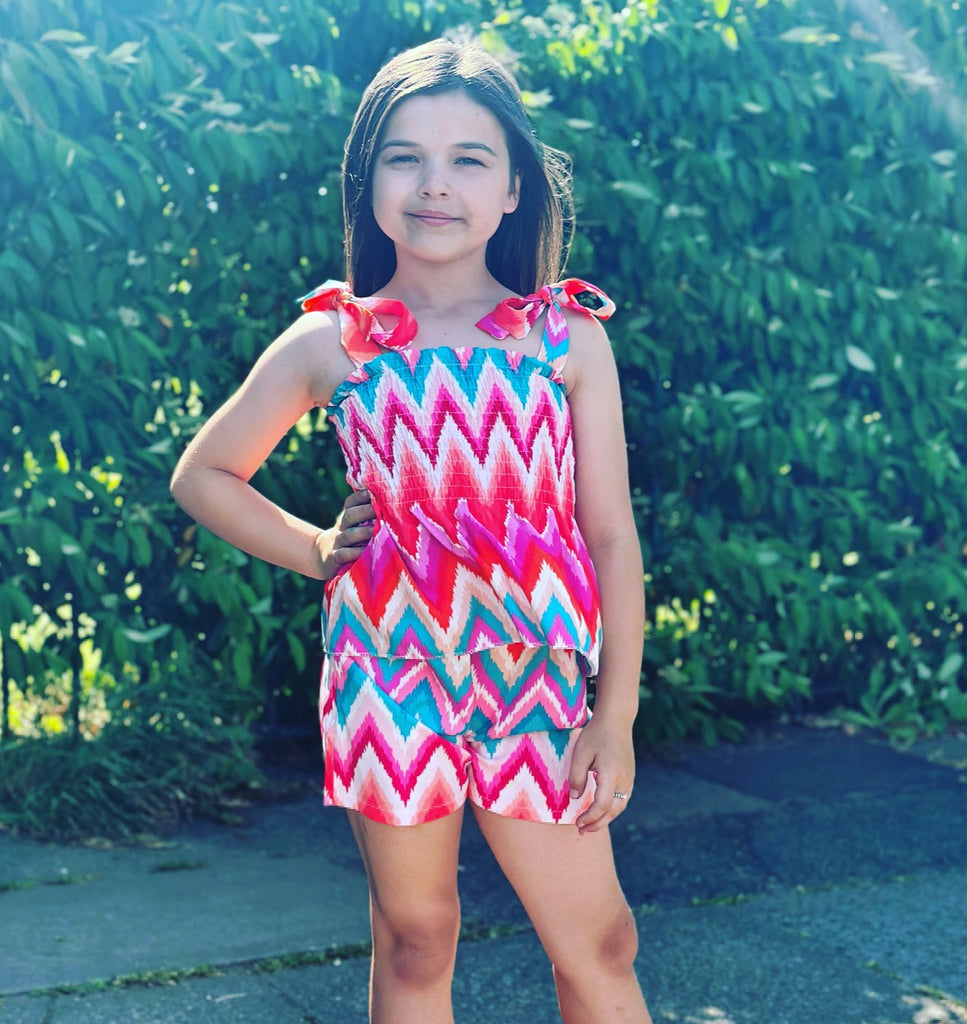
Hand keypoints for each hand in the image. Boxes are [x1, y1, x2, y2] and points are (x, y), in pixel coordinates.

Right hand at [315, 489, 374, 579]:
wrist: (325, 557)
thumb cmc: (350, 539)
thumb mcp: (355, 525)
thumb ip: (368, 515)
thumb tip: (390, 502)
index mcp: (347, 516)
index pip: (351, 502)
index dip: (360, 497)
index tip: (372, 493)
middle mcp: (341, 527)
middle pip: (349, 515)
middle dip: (365, 511)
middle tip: (379, 510)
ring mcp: (337, 542)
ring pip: (348, 535)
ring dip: (362, 532)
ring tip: (375, 530)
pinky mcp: (335, 558)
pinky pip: (344, 554)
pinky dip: (356, 552)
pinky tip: (367, 551)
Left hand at [568, 713, 635, 834]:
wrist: (617, 719)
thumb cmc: (596, 734)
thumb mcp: (580, 754)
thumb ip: (576, 777)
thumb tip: (575, 799)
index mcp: (612, 775)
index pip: (602, 805)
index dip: (590, 817)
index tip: (577, 823)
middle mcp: (624, 779)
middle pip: (614, 811)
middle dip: (598, 823)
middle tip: (582, 831)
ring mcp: (629, 778)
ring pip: (620, 806)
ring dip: (606, 818)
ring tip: (590, 824)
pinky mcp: (630, 775)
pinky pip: (622, 798)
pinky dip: (611, 808)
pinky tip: (600, 809)